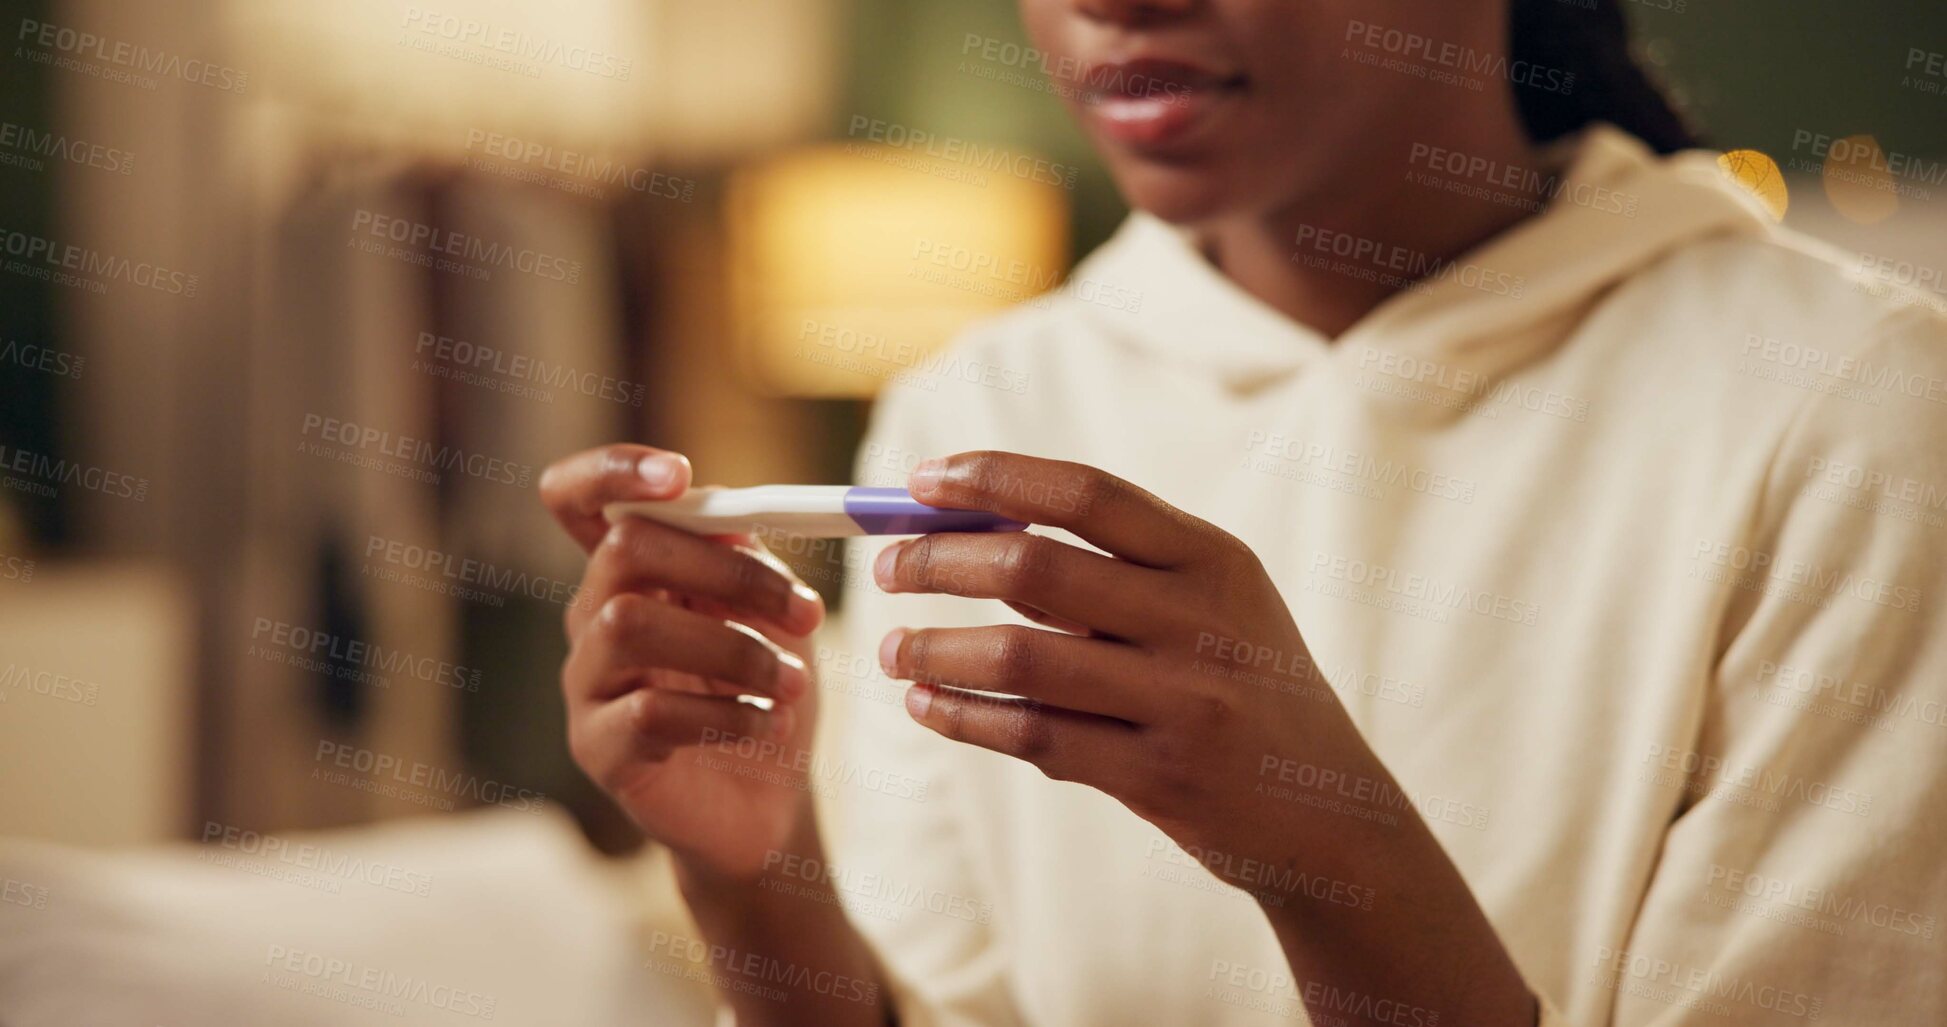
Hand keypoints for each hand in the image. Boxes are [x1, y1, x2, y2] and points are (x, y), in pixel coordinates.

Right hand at [541, 444, 825, 880]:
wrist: (768, 806)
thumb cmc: (768, 695)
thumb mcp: (772, 614)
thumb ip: (745, 556)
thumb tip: (731, 514)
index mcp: (632, 572)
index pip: (575, 496)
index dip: (610, 470)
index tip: (679, 474)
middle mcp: (593, 616)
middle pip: (621, 549)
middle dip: (726, 570)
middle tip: (805, 612)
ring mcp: (586, 683)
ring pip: (630, 626)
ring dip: (736, 649)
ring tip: (795, 685)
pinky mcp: (598, 748)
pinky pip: (647, 711)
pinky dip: (726, 713)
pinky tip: (767, 727)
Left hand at [874, 451, 1537, 1024]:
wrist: (1329, 817)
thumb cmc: (1243, 687)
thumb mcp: (1214, 604)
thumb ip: (1117, 564)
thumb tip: (970, 520)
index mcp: (1214, 559)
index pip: (1086, 495)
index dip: (992, 478)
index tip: (920, 481)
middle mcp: (1203, 621)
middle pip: (1035, 568)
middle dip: (940, 560)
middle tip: (886, 567)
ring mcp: (1183, 703)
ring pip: (1020, 659)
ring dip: (935, 649)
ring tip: (890, 649)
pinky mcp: (1160, 778)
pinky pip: (1032, 738)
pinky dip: (963, 718)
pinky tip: (926, 705)